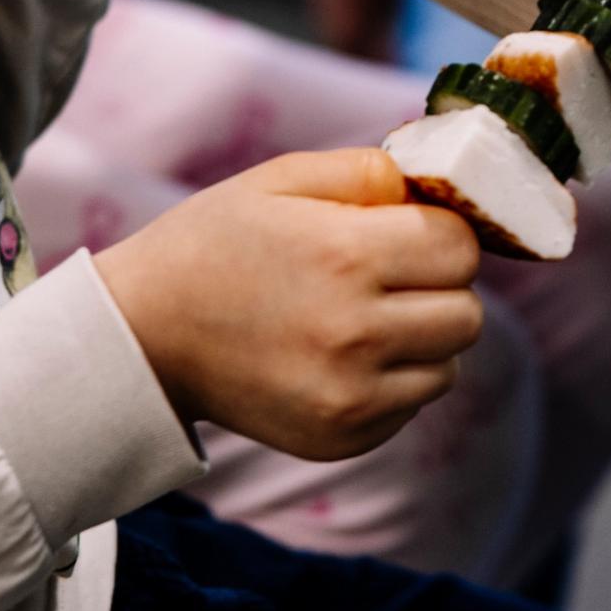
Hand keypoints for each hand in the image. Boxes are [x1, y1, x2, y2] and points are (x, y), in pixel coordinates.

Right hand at [93, 150, 483, 458]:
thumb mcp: (280, 179)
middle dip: (439, 288)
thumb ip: (368, 171)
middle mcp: (356, 333)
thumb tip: (434, 185)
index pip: (460, 248)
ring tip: (363, 318)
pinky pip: (411, 405)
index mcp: (346, 256)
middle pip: (467, 313)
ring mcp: (349, 397)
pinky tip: (341, 358)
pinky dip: (393, 382)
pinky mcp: (341, 438)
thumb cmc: (212, 244)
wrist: (142, 337)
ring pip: (449, 365)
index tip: (406, 232)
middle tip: (389, 276)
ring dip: (422, 339)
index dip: (439, 233)